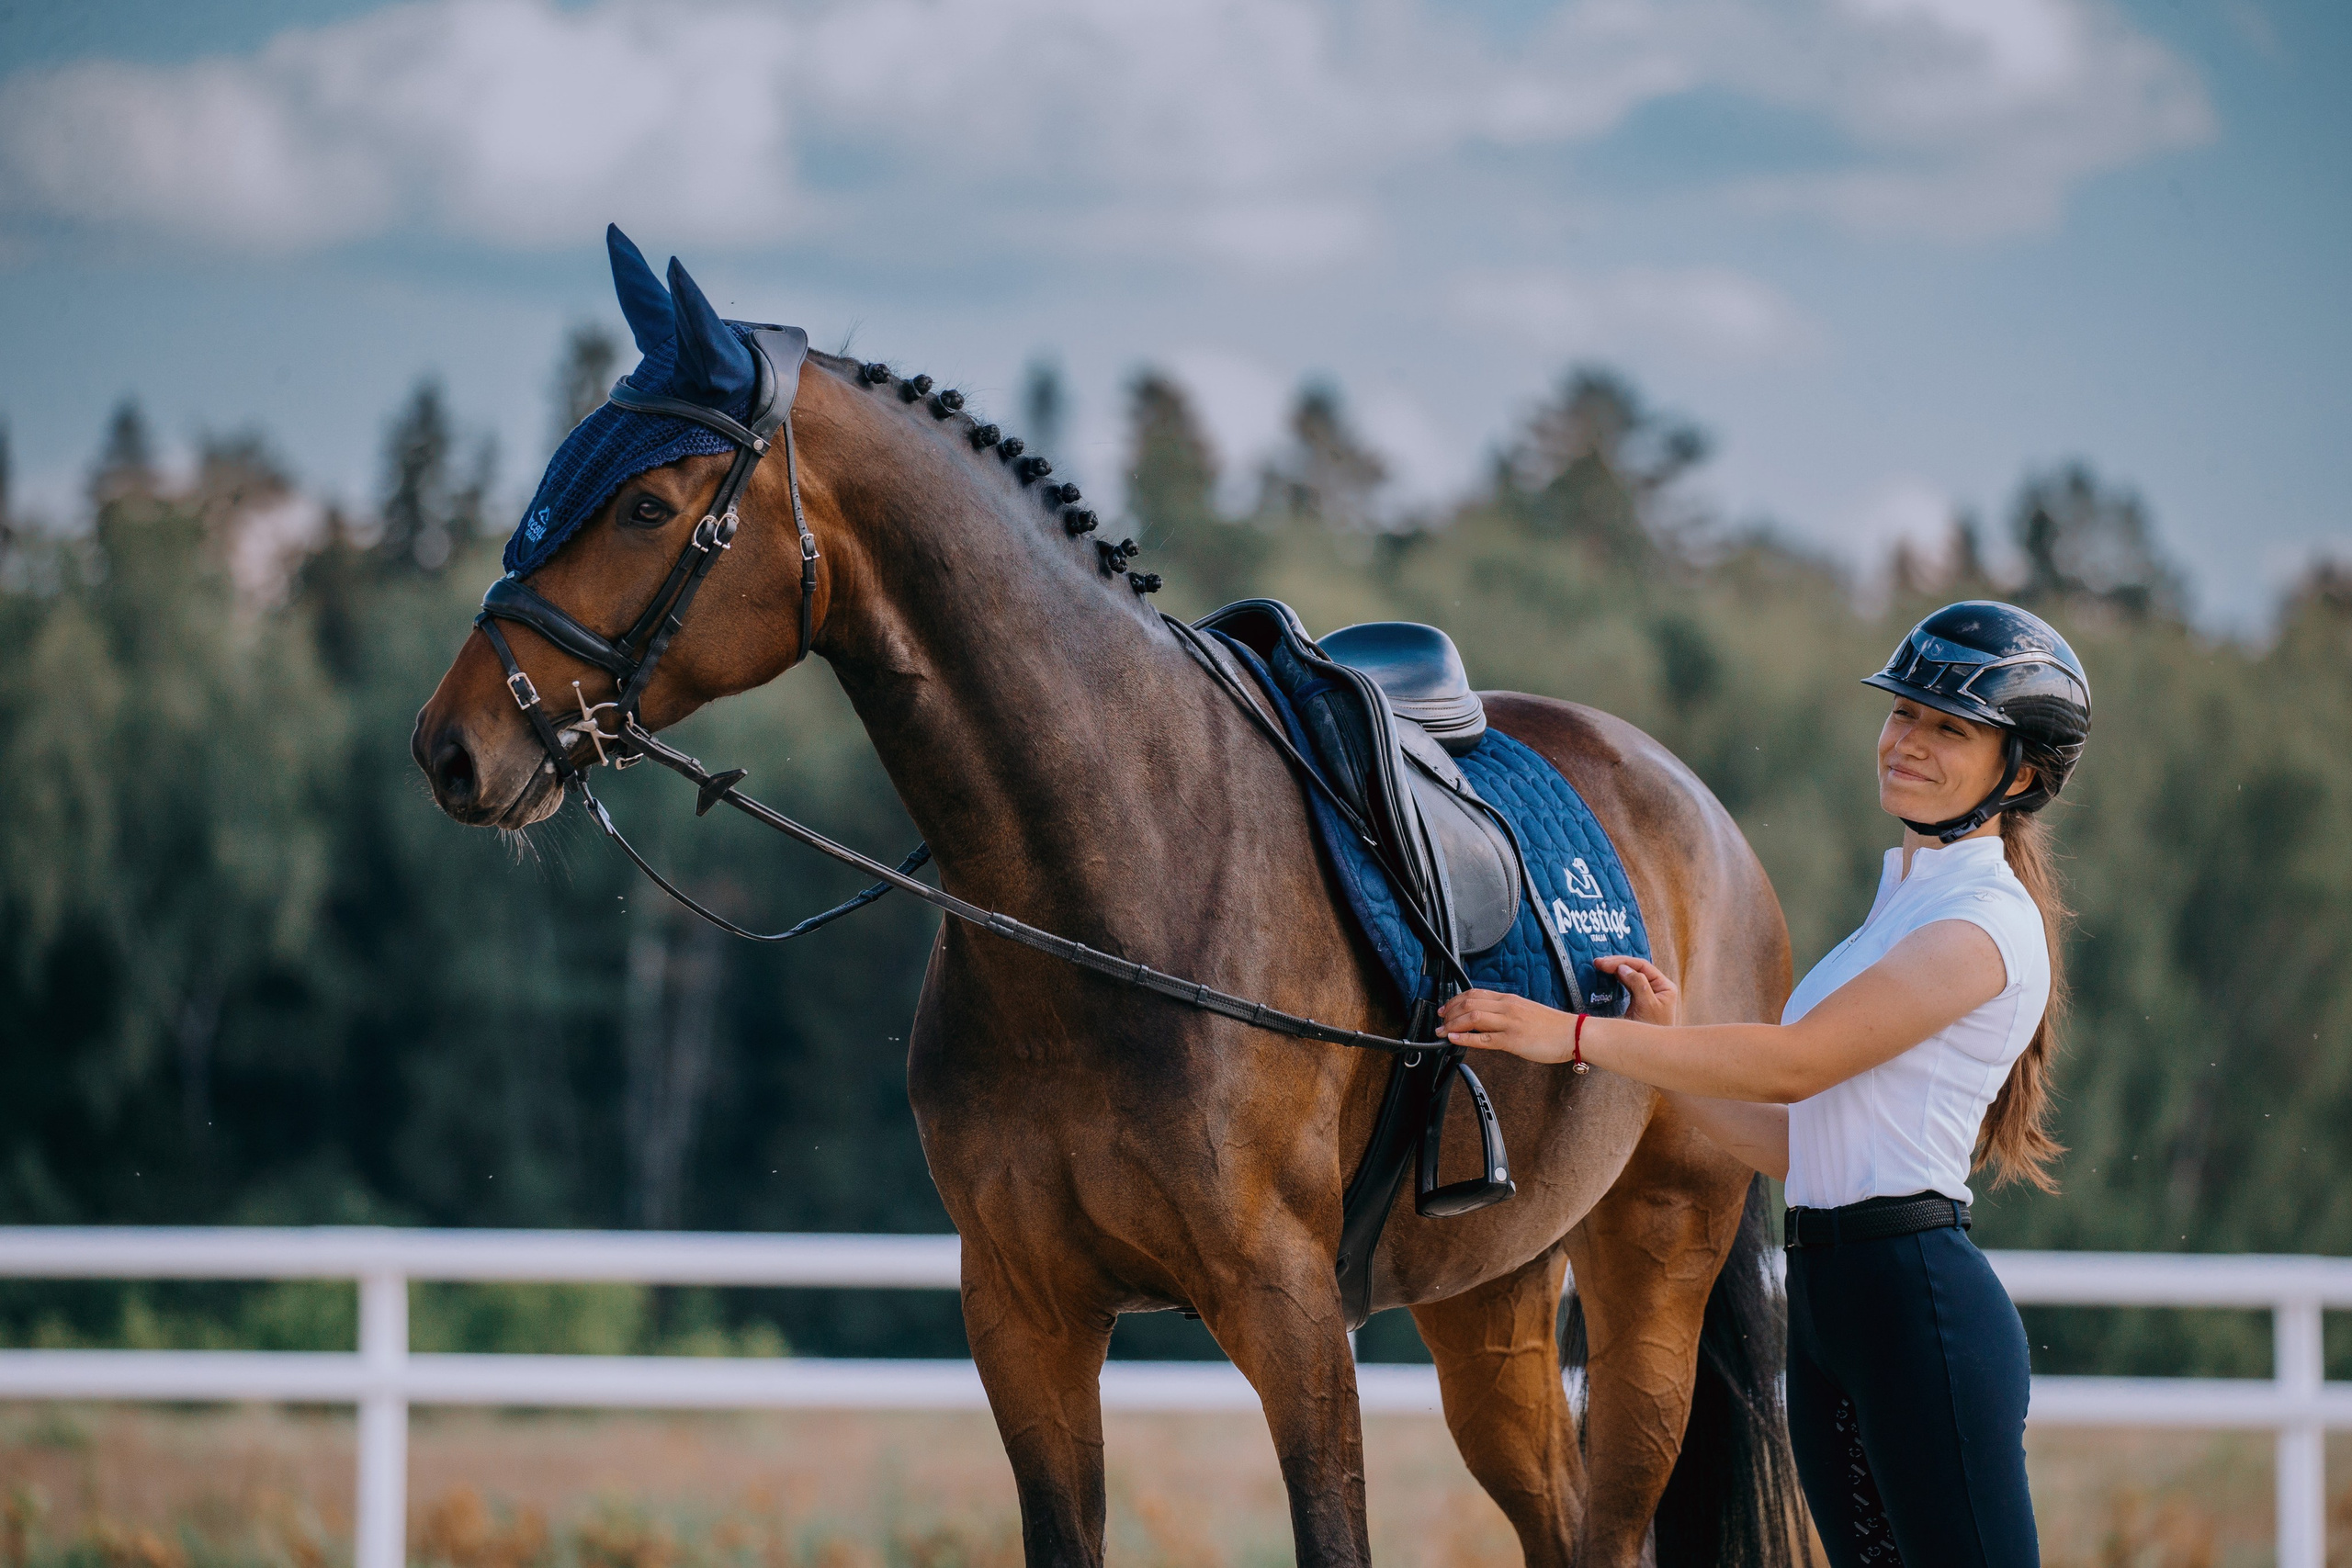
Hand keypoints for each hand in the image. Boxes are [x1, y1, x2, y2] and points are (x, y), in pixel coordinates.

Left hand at [1437, 989, 1577, 1063]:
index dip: (1455, 1000)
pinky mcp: (1513, 1040)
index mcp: (1509, 999)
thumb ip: (1506, 1012)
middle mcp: (1507, 1007)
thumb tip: (1488, 1018)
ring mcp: (1509, 1023)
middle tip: (1439, 1021)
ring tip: (1442, 1032)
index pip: (1474, 993)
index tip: (1445, 1009)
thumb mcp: (1525, 1011)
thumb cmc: (1552, 1026)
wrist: (1573, 1034)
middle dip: (1449, 1012)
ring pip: (1473, 1017)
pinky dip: (1465, 1038)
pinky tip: (1454, 1039)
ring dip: (1452, 1024)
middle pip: (1469, 1002)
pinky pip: (1484, 1038)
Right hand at [1595, 955, 1678, 1025]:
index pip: (1642, 966)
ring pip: (1630, 975)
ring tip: (1600, 965)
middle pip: (1636, 968)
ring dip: (1615, 969)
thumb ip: (1638, 985)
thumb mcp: (1647, 1006)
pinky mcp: (1638, 1000)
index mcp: (1664, 986)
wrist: (1652, 1052)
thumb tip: (1624, 968)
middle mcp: (1657, 987)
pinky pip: (1627, 984)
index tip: (1606, 963)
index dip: (1623, 962)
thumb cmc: (1654, 1030)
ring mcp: (1647, 993)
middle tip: (1598, 963)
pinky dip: (1617, 978)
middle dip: (1617, 963)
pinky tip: (1608, 974)